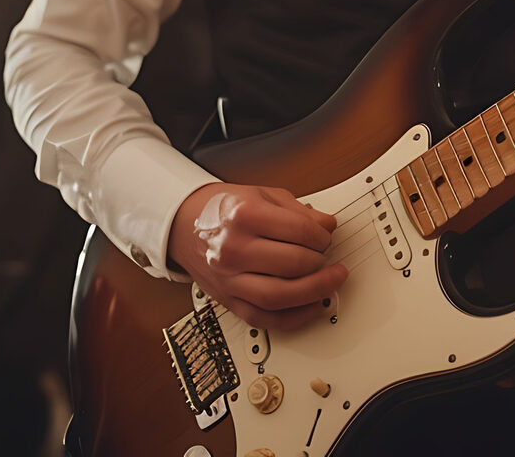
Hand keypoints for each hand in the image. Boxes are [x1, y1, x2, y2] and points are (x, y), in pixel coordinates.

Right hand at [167, 183, 347, 331]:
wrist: (184, 224)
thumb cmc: (224, 210)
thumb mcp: (262, 196)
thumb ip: (299, 211)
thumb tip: (328, 226)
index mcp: (244, 215)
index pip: (299, 230)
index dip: (322, 236)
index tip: (326, 238)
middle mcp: (233, 248)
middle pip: (292, 264)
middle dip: (320, 263)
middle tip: (328, 260)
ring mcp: (229, 278)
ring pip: (280, 296)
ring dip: (314, 292)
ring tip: (330, 284)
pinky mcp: (228, 300)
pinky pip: (264, 318)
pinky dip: (293, 318)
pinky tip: (310, 307)